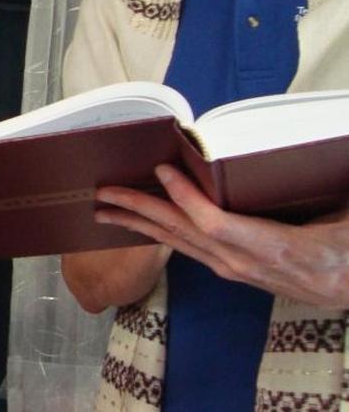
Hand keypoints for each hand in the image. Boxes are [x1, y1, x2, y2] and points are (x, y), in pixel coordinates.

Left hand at [94, 164, 348, 307]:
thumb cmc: (344, 250)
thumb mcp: (341, 220)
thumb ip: (327, 193)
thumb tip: (321, 156)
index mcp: (271, 247)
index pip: (216, 224)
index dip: (186, 198)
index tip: (162, 169)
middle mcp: (242, 262)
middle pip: (182, 232)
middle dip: (139, 209)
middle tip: (102, 191)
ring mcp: (231, 269)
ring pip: (176, 242)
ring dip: (137, 223)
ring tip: (102, 208)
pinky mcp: (228, 270)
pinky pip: (185, 248)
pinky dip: (156, 232)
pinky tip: (135, 222)